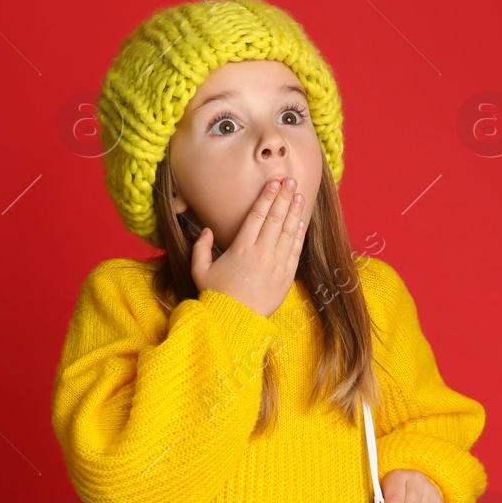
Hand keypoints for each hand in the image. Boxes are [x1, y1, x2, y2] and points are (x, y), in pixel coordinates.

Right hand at [192, 178, 307, 318]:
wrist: (234, 322)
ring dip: (294, 211)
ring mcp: (276, 264)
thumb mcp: (200, 271)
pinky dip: (299, 235)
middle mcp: (261, 253)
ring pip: (288, 232)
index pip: (257, 216)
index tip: (274, 183)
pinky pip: (295, 251)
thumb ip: (201, 248)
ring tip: (299, 195)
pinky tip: (301, 222)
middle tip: (290, 180)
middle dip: (284, 197)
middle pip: (276, 218)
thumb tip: (207, 230)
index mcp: (241, 248)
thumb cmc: (215, 296)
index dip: (267, 197)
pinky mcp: (286, 277)